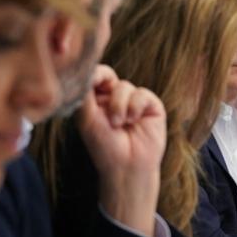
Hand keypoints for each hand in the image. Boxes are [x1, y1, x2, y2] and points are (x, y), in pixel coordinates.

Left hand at [77, 66, 164, 236]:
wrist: (127, 166)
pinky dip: (135, 107)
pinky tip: (133, 121)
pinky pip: (142, 94)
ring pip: (125, 86)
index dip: (91, 74)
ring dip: (119, 105)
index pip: (93, 77)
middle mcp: (114, 98)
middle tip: (102, 89)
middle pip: (109, 75)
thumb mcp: (86, 118)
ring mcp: (133, 101)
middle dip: (104, 81)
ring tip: (118, 124)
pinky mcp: (151, 106)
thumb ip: (85, 93)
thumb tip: (84, 70)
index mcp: (96, 100)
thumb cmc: (104, 146)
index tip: (87, 79)